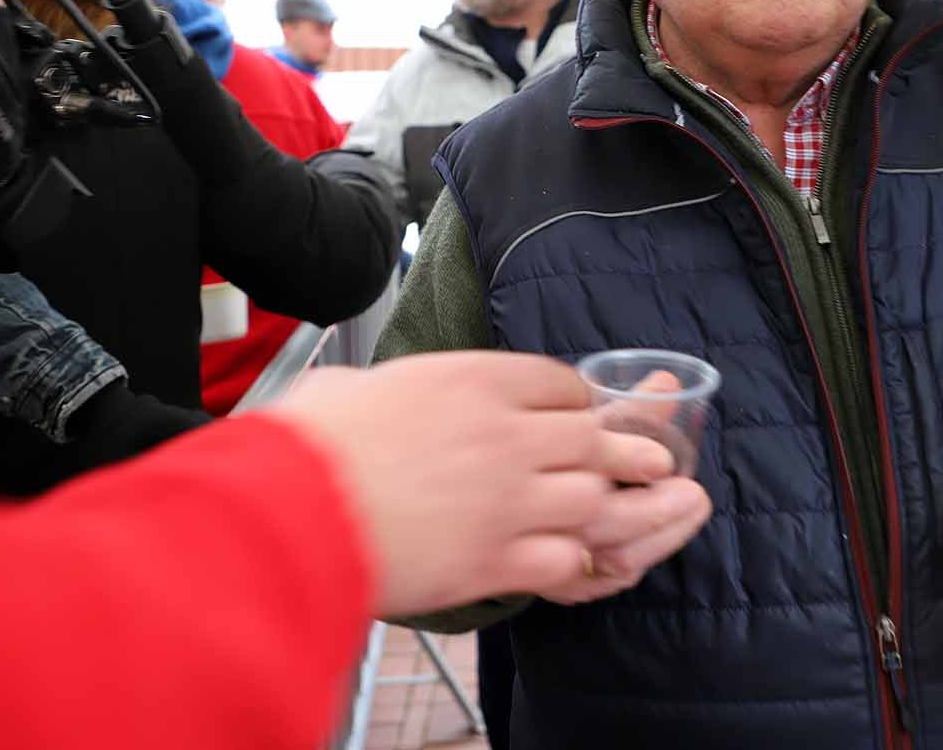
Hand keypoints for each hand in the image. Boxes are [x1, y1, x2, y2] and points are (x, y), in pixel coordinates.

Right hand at [266, 352, 691, 617]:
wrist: (289, 513)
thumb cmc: (307, 444)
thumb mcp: (350, 386)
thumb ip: (382, 388)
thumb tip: (362, 393)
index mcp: (475, 380)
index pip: (561, 383)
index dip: (580, 400)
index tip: (582, 412)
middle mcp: (506, 434)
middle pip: (593, 437)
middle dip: (627, 450)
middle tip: (653, 459)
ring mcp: (509, 499)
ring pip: (592, 497)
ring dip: (605, 505)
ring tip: (626, 510)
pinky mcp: (498, 559)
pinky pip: (565, 559)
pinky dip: (572, 562)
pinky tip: (568, 561)